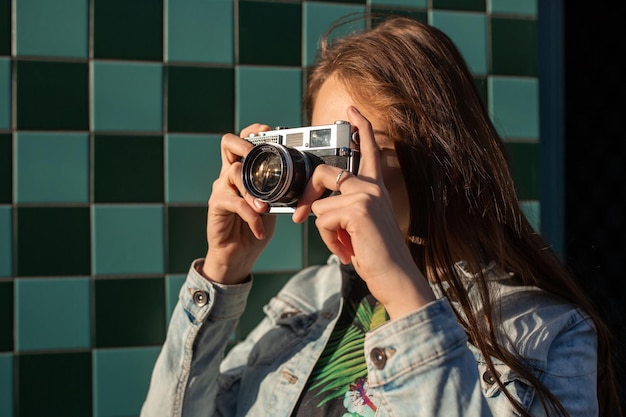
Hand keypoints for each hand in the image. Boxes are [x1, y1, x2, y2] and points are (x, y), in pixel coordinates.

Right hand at [202, 124, 276, 284]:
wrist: (239, 254)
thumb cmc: (255, 227)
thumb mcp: (272, 205)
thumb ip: (279, 191)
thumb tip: (303, 181)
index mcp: (243, 171)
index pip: (241, 141)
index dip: (251, 132)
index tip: (267, 131)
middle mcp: (228, 175)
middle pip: (228, 145)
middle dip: (245, 145)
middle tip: (257, 157)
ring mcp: (221, 188)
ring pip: (234, 173)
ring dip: (253, 190)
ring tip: (264, 207)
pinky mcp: (216, 205)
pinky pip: (235, 203)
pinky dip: (251, 216)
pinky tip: (260, 228)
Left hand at [293, 107, 434, 318]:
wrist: (396, 279)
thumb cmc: (377, 257)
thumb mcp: (358, 227)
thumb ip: (343, 208)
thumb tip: (314, 206)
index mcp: (376, 189)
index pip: (369, 150)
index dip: (361, 127)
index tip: (351, 110)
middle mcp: (373, 187)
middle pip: (325, 173)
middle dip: (307, 196)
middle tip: (297, 218)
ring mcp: (367, 195)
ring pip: (320, 205)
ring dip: (326, 232)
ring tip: (346, 247)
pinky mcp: (359, 209)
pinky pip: (322, 219)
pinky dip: (329, 240)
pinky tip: (348, 251)